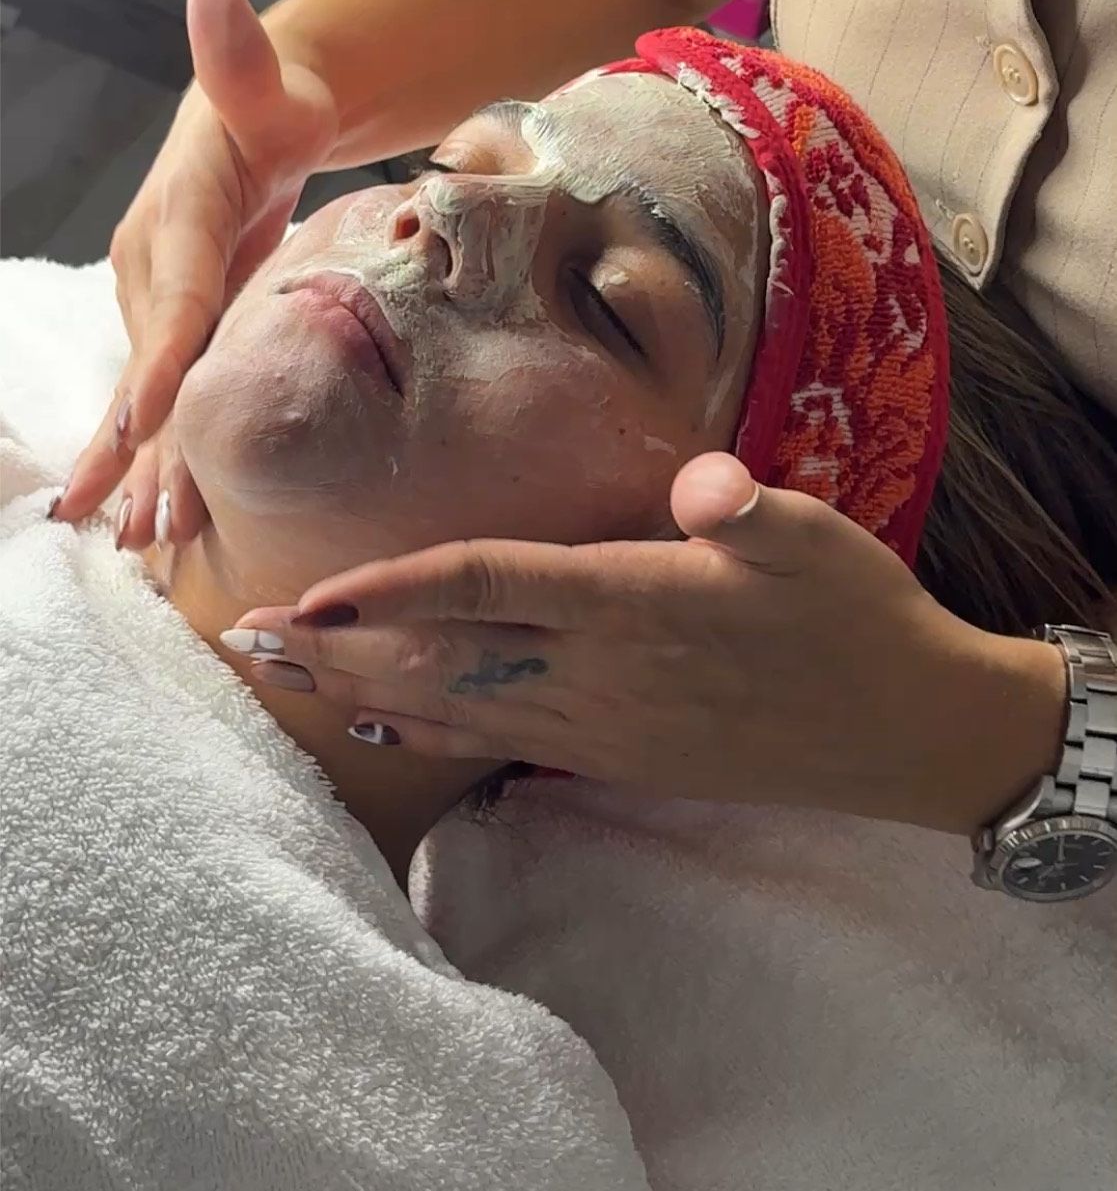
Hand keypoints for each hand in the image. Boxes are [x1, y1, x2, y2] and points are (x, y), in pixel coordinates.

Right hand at [53, 0, 338, 542]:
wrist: (258, 120)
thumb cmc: (277, 102)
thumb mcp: (268, 80)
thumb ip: (242, 55)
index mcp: (180, 214)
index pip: (174, 291)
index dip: (164, 351)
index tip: (152, 414)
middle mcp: (152, 267)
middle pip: (148, 362)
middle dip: (137, 442)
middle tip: (123, 517)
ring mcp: (160, 301)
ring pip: (149, 393)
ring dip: (140, 466)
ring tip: (131, 538)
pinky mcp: (178, 324)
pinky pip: (167, 394)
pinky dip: (159, 451)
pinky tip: (154, 509)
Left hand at [229, 454, 1067, 832]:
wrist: (906, 730)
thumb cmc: (860, 619)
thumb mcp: (825, 543)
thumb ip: (755, 513)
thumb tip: (704, 486)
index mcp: (641, 602)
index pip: (496, 586)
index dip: (401, 590)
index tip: (319, 591)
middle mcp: (605, 671)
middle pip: (448, 656)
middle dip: (345, 647)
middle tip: (250, 640)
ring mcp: (607, 724)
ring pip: (460, 707)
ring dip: (366, 689)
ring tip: (288, 681)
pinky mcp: (621, 753)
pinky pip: (503, 745)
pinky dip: (433, 732)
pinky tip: (385, 724)